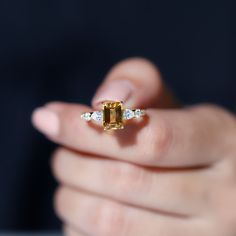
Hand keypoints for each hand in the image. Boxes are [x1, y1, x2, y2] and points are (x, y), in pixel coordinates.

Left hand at [32, 58, 235, 235]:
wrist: (207, 180)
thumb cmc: (179, 133)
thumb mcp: (168, 102)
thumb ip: (138, 83)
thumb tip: (103, 101)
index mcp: (222, 143)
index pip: (152, 139)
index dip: (89, 129)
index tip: (48, 118)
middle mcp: (223, 197)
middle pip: (127, 182)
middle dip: (75, 162)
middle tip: (61, 153)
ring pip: (113, 223)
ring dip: (72, 197)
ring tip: (69, 178)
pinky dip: (80, 226)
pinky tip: (84, 207)